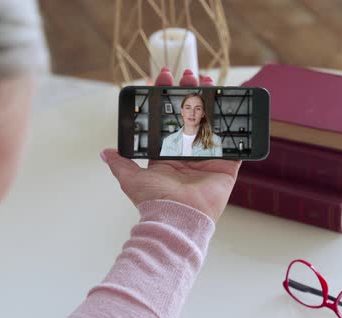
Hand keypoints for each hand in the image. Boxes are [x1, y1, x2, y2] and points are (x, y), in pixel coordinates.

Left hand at [102, 68, 240, 221]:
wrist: (178, 218)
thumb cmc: (154, 200)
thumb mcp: (131, 178)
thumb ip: (121, 163)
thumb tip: (105, 153)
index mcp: (168, 154)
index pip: (167, 120)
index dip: (166, 98)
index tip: (164, 79)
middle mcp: (188, 154)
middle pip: (191, 117)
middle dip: (190, 93)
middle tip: (189, 75)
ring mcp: (208, 159)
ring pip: (211, 123)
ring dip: (211, 102)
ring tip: (208, 81)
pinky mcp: (226, 167)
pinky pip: (234, 146)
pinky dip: (236, 129)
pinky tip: (234, 107)